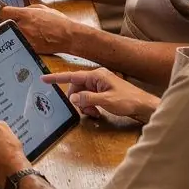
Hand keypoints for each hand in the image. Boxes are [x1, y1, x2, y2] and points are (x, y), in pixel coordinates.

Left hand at [0, 3, 74, 54]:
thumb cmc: (58, 21)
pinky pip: (19, 44)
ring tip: (25, 33)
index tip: (8, 14)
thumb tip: (20, 10)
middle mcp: (23, 26)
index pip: (4, 12)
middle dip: (10, 24)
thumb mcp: (43, 9)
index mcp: (26, 14)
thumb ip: (29, 9)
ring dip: (15, 34)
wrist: (68, 36)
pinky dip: (22, 42)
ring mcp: (25, 38)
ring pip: (11, 35)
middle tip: (17, 24)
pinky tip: (30, 40)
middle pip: (6, 25)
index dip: (6, 13)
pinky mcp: (28, 48)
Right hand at [44, 67, 158, 124]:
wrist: (144, 105)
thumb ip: (87, 98)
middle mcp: (97, 77)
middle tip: (86, 111)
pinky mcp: (104, 92)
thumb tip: (73, 98)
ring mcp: (101, 85)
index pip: (72, 76)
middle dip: (78, 101)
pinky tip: (97, 112)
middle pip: (77, 88)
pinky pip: (90, 98)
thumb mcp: (106, 101)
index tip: (44, 79)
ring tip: (94, 113)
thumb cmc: (128, 100)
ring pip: (83, 95)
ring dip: (85, 105)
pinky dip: (91, 106)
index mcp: (97, 75)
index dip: (57, 78)